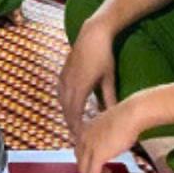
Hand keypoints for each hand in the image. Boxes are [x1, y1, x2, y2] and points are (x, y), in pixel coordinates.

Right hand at [58, 21, 118, 137]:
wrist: (92, 34)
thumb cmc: (103, 55)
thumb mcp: (109, 78)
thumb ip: (109, 98)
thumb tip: (113, 115)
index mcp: (80, 87)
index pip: (75, 114)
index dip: (77, 127)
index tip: (82, 138)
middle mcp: (68, 84)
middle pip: (66, 110)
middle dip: (71, 124)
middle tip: (77, 138)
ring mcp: (63, 77)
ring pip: (62, 102)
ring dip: (67, 114)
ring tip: (74, 126)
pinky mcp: (63, 73)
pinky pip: (60, 93)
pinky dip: (64, 103)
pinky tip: (69, 107)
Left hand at [74, 97, 143, 172]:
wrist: (130, 115)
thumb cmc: (125, 118)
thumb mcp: (108, 126)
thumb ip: (103, 136)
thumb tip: (108, 145)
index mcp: (83, 130)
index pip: (80, 151)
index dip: (88, 161)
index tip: (101, 166)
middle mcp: (82, 139)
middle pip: (80, 162)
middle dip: (91, 171)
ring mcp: (88, 148)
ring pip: (84, 171)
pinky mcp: (97, 157)